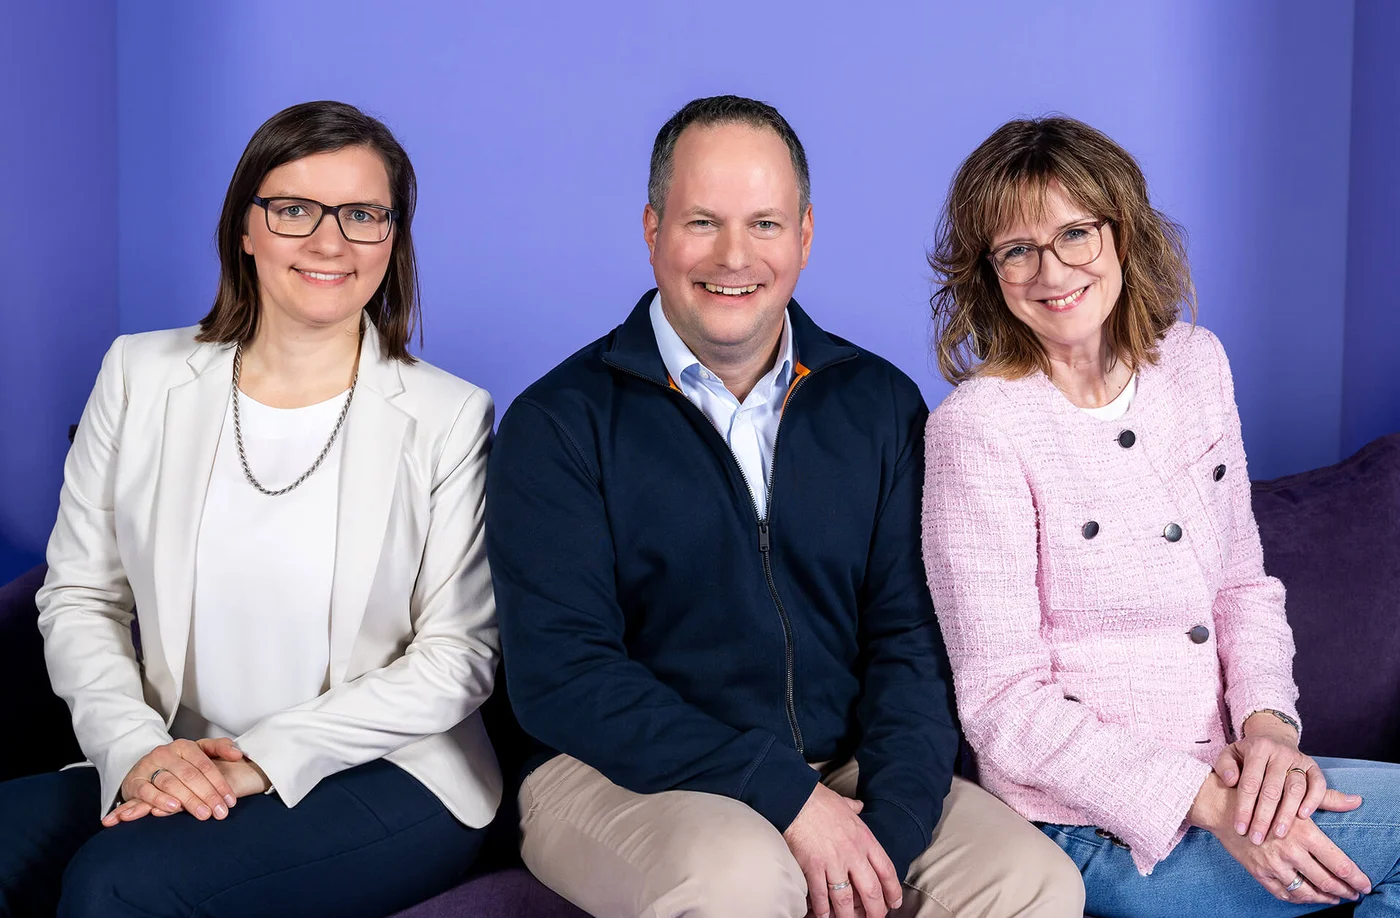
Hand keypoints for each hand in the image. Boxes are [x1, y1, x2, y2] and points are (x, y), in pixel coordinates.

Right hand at [103, 738, 262, 826]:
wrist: (144, 768)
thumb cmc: (178, 764)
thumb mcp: (199, 752)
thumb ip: (220, 748)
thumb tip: (238, 754)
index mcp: (184, 746)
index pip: (205, 765)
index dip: (219, 783)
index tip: (230, 801)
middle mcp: (165, 753)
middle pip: (190, 775)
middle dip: (207, 795)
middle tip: (219, 812)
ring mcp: (148, 766)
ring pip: (171, 783)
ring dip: (188, 800)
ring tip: (202, 813)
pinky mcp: (134, 781)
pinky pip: (147, 791)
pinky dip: (159, 800)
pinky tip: (173, 808)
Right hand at [783, 783, 902, 917]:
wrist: (796, 797)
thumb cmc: (819, 800)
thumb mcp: (844, 804)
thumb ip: (854, 808)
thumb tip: (859, 806)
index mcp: (865, 838)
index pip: (886, 870)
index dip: (893, 891)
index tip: (894, 903)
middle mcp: (853, 853)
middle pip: (871, 891)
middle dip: (875, 911)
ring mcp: (833, 862)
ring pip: (846, 899)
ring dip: (848, 916)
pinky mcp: (813, 867)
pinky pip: (820, 896)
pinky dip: (823, 910)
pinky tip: (824, 916)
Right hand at [1189, 772, 1371, 904]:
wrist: (1221, 804)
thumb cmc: (1260, 795)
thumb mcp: (1293, 795)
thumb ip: (1328, 800)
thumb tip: (1356, 800)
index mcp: (1303, 832)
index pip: (1338, 863)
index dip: (1355, 878)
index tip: (1364, 885)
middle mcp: (1289, 851)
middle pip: (1326, 881)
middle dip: (1344, 891)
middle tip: (1353, 894)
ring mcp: (1272, 864)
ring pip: (1305, 891)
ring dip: (1323, 898)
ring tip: (1333, 898)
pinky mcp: (1258, 871)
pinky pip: (1283, 893)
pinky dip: (1298, 898)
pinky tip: (1306, 896)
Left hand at [1213, 714, 1354, 842]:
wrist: (1272, 737)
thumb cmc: (1247, 755)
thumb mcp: (1230, 754)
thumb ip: (1225, 766)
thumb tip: (1230, 780)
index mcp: (1257, 748)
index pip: (1249, 783)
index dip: (1244, 808)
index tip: (1239, 829)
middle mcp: (1279, 753)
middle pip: (1272, 790)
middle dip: (1263, 817)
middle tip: (1257, 839)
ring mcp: (1298, 759)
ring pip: (1295, 789)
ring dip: (1287, 814)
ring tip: (1278, 834)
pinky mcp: (1313, 766)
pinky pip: (1318, 784)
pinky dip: (1313, 801)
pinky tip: (1303, 817)